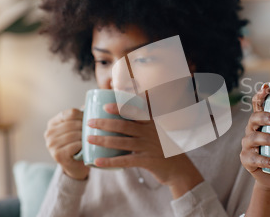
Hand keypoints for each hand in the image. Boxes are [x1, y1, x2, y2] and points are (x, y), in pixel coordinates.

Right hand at [44, 108, 88, 179]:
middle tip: (97, 131)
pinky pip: (75, 145)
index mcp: (53, 123)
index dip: (83, 116)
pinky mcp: (57, 155)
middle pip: (73, 124)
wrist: (77, 166)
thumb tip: (90, 104)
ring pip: (75, 134)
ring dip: (86, 136)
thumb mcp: (78, 128)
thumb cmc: (80, 144)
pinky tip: (87, 147)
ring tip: (93, 138)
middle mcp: (49, 133)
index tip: (92, 121)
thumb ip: (81, 116)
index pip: (70, 113)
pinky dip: (83, 145)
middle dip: (86, 127)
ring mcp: (51, 144)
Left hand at [86, 103, 202, 189]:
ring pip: (122, 142)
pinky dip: (110, 161)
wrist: (180, 169)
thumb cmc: (164, 149)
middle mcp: (150, 133)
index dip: (120, 108)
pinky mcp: (147, 161)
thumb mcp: (158, 131)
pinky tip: (98, 161)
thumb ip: (145, 119)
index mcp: (151, 124)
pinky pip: (125, 161)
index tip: (105, 106)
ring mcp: (148, 147)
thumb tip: (138, 102)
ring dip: (103, 140)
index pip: (135, 112)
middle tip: (90, 122)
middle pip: (124, 125)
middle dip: (105, 123)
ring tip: (89, 138)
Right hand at [240, 84, 269, 190]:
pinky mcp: (247, 159)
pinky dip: (265, 160)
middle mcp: (252, 129)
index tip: (267, 88)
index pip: (258, 104)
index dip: (260, 95)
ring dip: (268, 138)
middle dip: (265, 117)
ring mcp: (248, 144)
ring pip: (253, 138)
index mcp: (262, 120)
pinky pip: (254, 158)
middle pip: (254, 118)